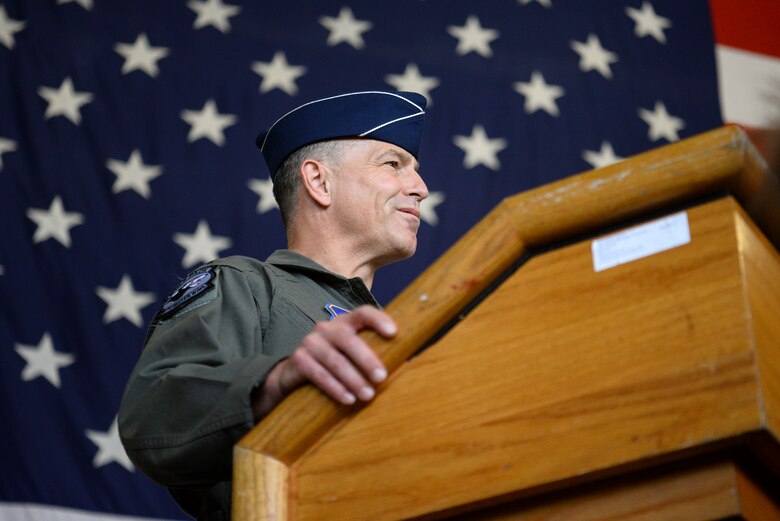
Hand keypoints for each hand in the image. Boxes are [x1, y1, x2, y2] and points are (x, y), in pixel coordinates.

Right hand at [252, 306, 395, 418]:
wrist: (294, 374)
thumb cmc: (334, 362)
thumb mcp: (350, 352)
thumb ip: (372, 350)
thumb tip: (409, 361)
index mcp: (344, 322)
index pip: (363, 313)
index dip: (378, 320)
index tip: (394, 333)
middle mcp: (326, 328)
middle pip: (349, 340)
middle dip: (367, 360)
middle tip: (381, 378)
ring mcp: (310, 342)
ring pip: (335, 361)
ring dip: (353, 380)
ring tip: (367, 396)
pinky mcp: (298, 359)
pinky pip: (319, 375)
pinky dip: (335, 388)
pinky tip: (348, 400)